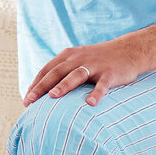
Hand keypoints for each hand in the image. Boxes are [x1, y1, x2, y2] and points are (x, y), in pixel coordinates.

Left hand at [23, 38, 151, 106]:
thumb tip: (44, 93)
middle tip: (30, 101)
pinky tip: (90, 104)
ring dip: (64, 85)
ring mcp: (94, 65)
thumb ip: (63, 72)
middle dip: (42, 87)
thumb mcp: (78, 61)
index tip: (26, 100)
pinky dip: (96, 93)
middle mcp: (79, 58)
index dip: (35, 84)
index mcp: (68, 56)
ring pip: (76, 75)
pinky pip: (102, 85)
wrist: (129, 50)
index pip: (47, 70)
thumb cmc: (99, 61)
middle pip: (56, 73)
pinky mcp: (110, 73)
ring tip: (53, 96)